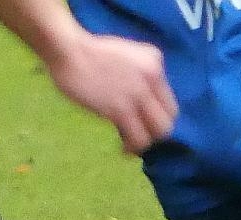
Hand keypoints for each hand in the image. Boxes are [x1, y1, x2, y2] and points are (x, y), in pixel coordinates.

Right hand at [42, 33, 175, 154]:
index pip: (169, 98)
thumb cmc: (88, 53)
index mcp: (155, 61)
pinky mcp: (121, 110)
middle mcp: (153, 77)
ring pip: (159, 131)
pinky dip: (132, 147)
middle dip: (155, 130)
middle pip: (170, 118)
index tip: (143, 121)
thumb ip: (138, 73)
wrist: (70, 51)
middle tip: (138, 133)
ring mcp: (138, 94)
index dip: (157, 114)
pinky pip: (139, 138)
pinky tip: (122, 148)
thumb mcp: (126, 54)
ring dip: (145, 141)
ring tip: (130, 144)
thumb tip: (139, 100)